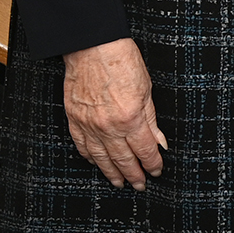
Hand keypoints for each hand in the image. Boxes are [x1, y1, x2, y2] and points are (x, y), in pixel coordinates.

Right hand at [63, 38, 166, 187]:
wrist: (92, 47)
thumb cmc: (122, 62)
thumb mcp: (147, 90)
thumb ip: (152, 120)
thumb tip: (159, 142)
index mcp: (130, 119)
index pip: (144, 150)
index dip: (152, 163)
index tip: (156, 171)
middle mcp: (108, 127)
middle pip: (122, 159)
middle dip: (133, 174)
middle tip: (139, 185)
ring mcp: (88, 124)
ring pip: (100, 157)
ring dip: (110, 172)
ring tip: (119, 182)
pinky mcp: (74, 118)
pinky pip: (81, 144)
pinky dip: (89, 156)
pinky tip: (94, 162)